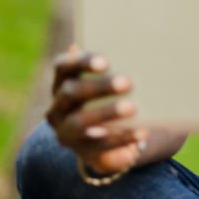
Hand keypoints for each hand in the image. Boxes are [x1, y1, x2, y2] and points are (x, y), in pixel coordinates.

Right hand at [45, 46, 146, 174]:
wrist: (103, 136)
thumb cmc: (107, 97)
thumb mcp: (104, 83)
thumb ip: (107, 68)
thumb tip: (115, 47)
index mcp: (61, 83)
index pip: (62, 67)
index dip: (81, 62)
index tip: (105, 62)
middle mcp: (57, 107)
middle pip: (71, 92)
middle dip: (99, 86)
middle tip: (127, 82)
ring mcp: (66, 132)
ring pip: (79, 122)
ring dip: (106, 113)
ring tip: (132, 107)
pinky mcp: (82, 151)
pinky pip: (99, 147)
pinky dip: (121, 139)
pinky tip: (141, 132)